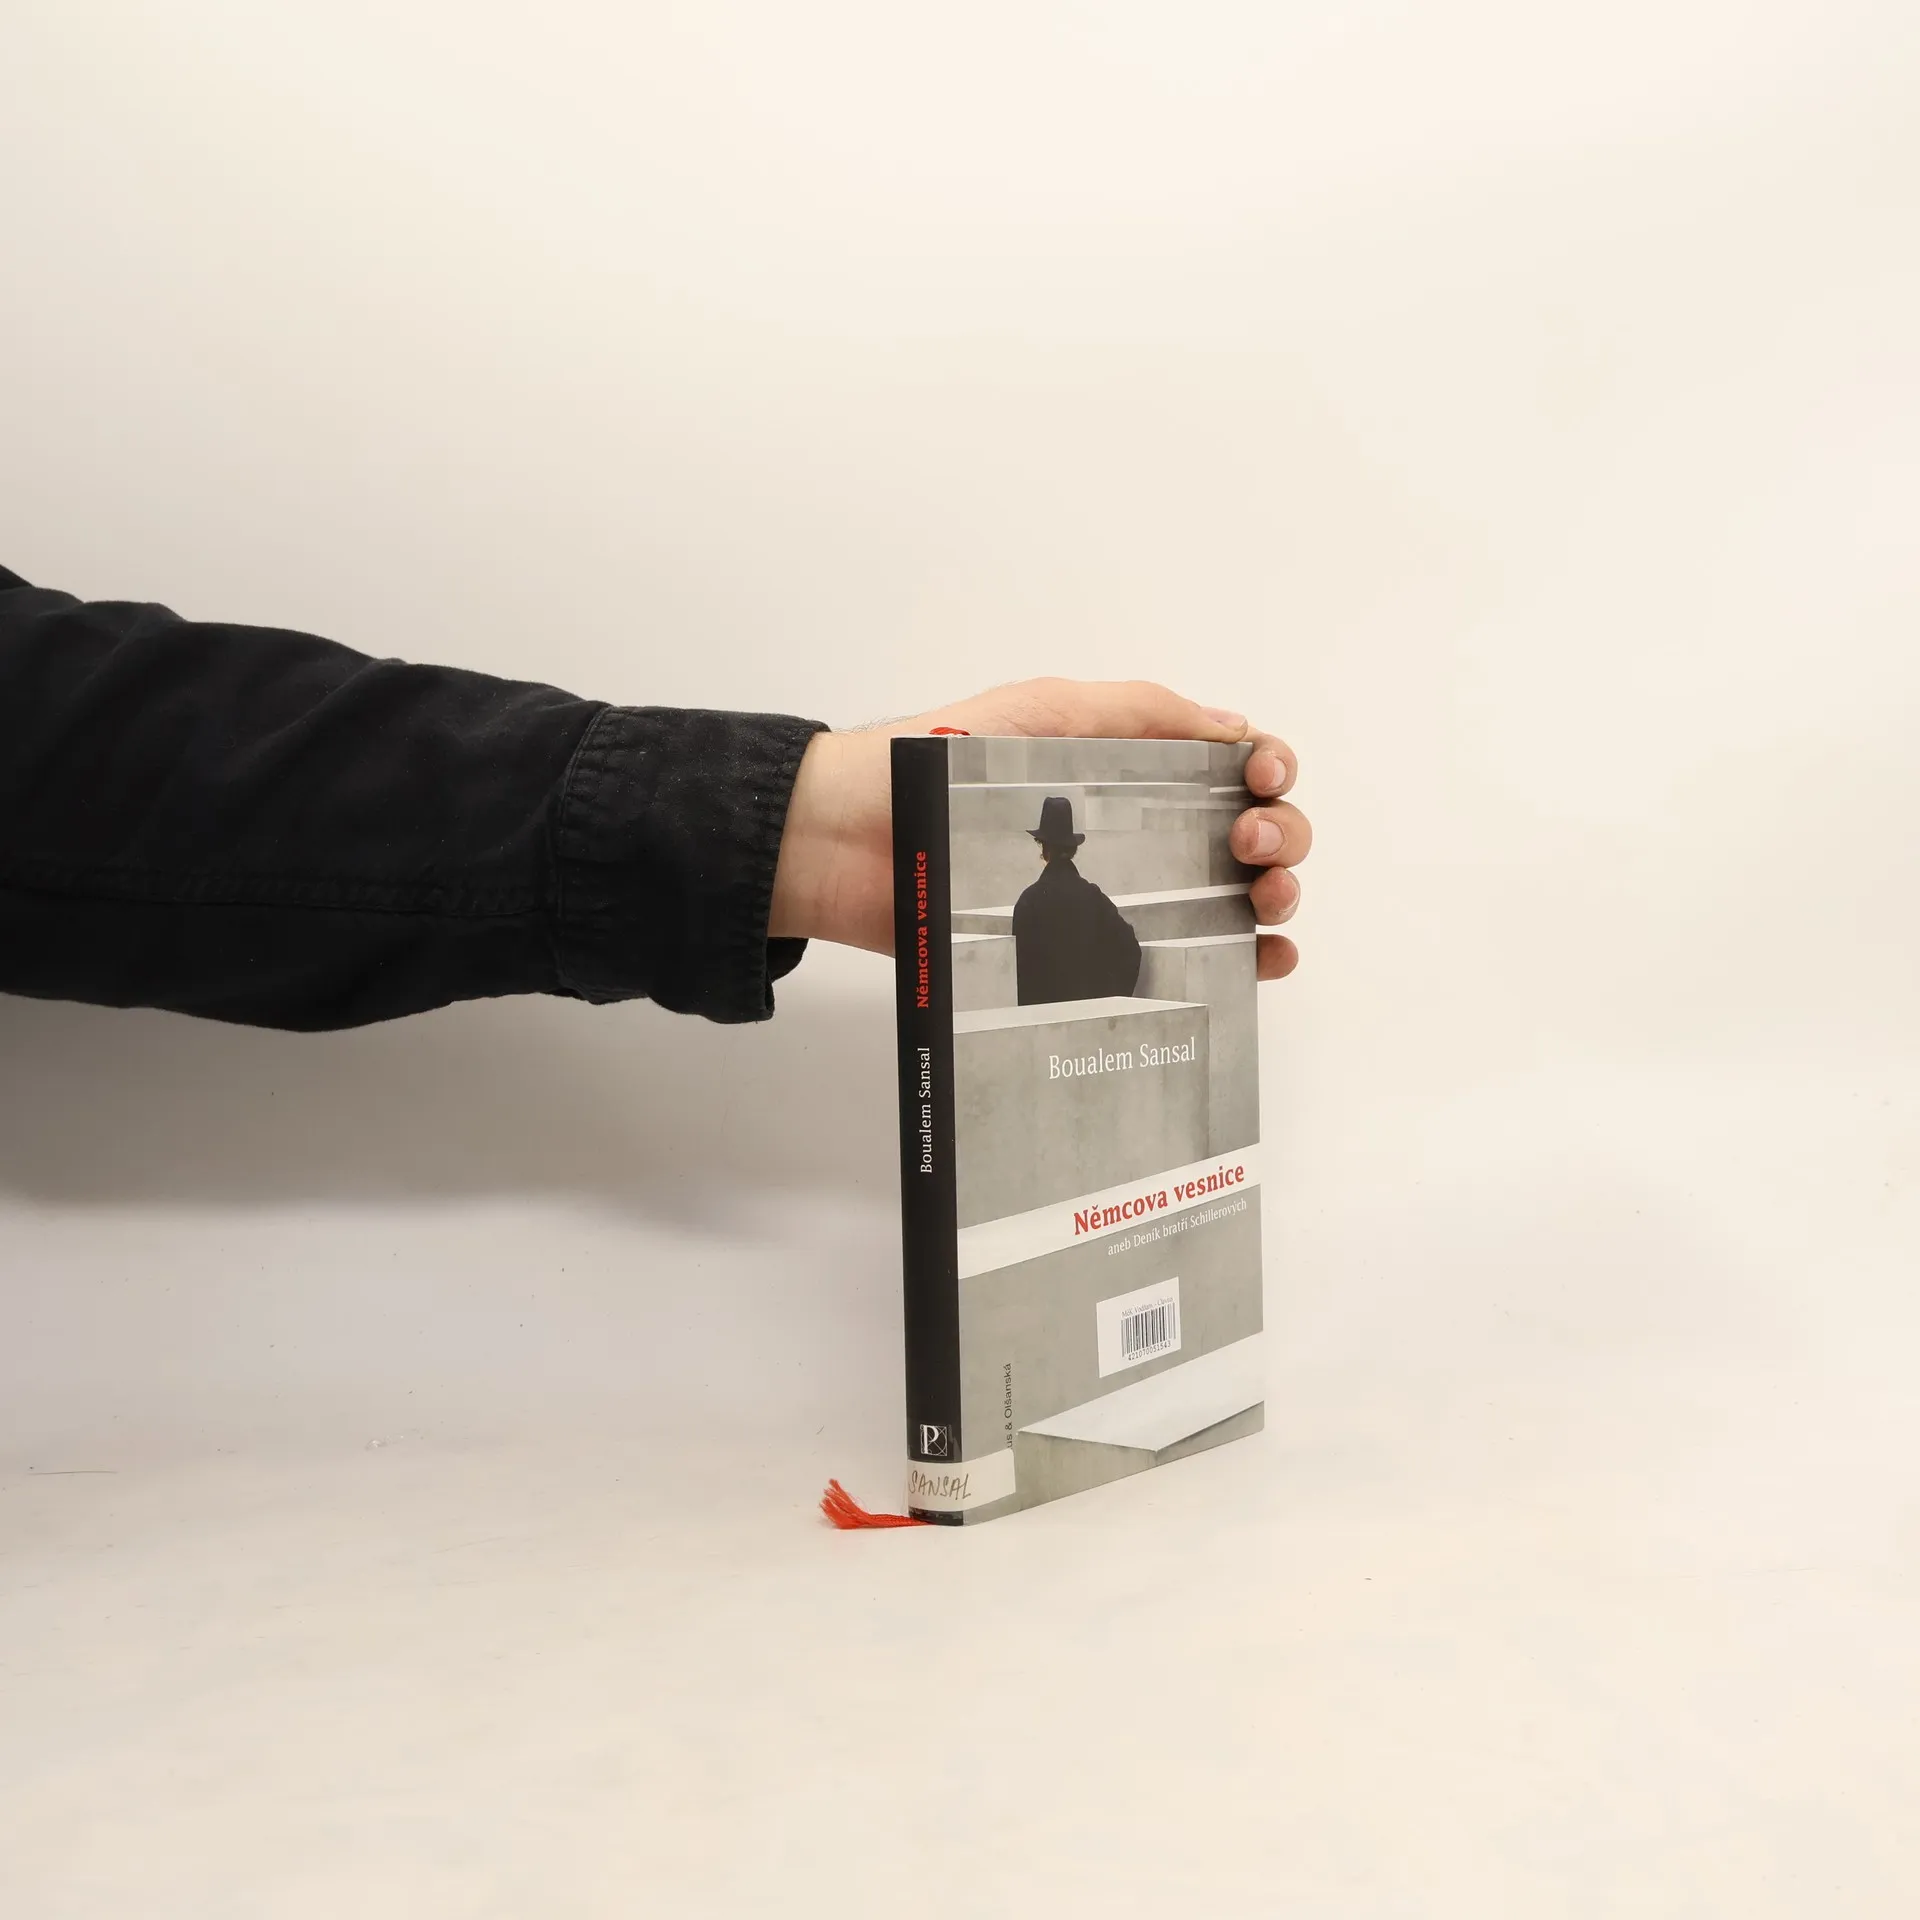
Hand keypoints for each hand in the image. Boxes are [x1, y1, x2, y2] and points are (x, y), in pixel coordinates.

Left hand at [769, 679, 1308, 979]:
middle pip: (1251, 833)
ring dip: (1275, 898)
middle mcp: (1140, 831)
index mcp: (1132, 768)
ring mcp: (1122, 896)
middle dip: (1279, 835)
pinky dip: (1240, 963)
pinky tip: (1258, 960)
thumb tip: (1235, 729)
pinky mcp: (1090, 956)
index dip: (1270, 771)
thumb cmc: (935, 761)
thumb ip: (1138, 713)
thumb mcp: (1043, 710)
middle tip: (1246, 845)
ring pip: (1233, 900)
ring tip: (1261, 903)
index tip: (1262, 781)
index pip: (1233, 766)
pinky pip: (1181, 963)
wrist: (849, 843)